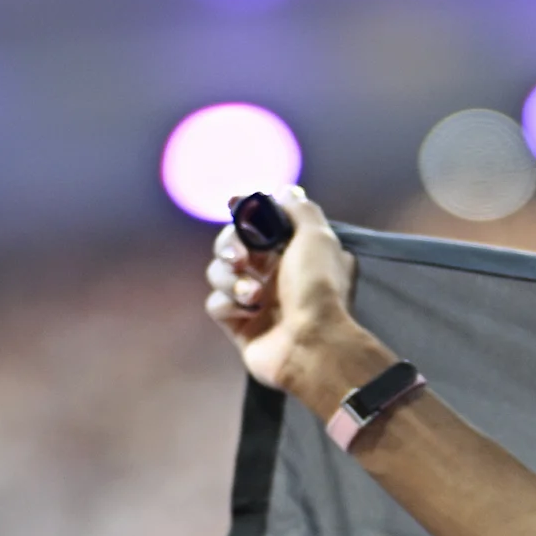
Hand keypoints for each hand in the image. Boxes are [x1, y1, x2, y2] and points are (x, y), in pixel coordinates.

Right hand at [205, 189, 386, 408]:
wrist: (314, 344)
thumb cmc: (319, 289)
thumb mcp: (318, 237)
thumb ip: (299, 209)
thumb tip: (284, 190)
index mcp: (293, 251)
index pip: (257, 224)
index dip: (244, 214)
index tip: (235, 205)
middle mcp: (274, 274)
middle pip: (231, 245)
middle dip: (230, 245)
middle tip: (240, 258)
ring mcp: (254, 300)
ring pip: (219, 273)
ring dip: (231, 279)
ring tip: (255, 295)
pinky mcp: (239, 325)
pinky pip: (217, 304)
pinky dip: (230, 304)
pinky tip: (250, 312)